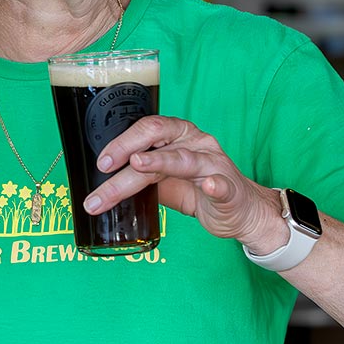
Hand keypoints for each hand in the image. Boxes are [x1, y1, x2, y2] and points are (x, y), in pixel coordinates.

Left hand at [83, 115, 286, 254]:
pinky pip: (222, 185)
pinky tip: (208, 187)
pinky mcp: (230, 189)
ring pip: (183, 160)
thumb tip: (106, 184)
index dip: (122, 142)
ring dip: (159, 161)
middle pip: (158, 136)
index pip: (146, 130)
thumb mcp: (165, 183)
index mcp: (177, 137)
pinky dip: (215, 186)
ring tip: (138, 164)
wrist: (242, 213)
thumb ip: (141, 178)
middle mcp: (195, 143)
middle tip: (105, 166)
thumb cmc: (200, 192)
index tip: (101, 162)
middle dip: (128, 149)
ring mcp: (214, 164)